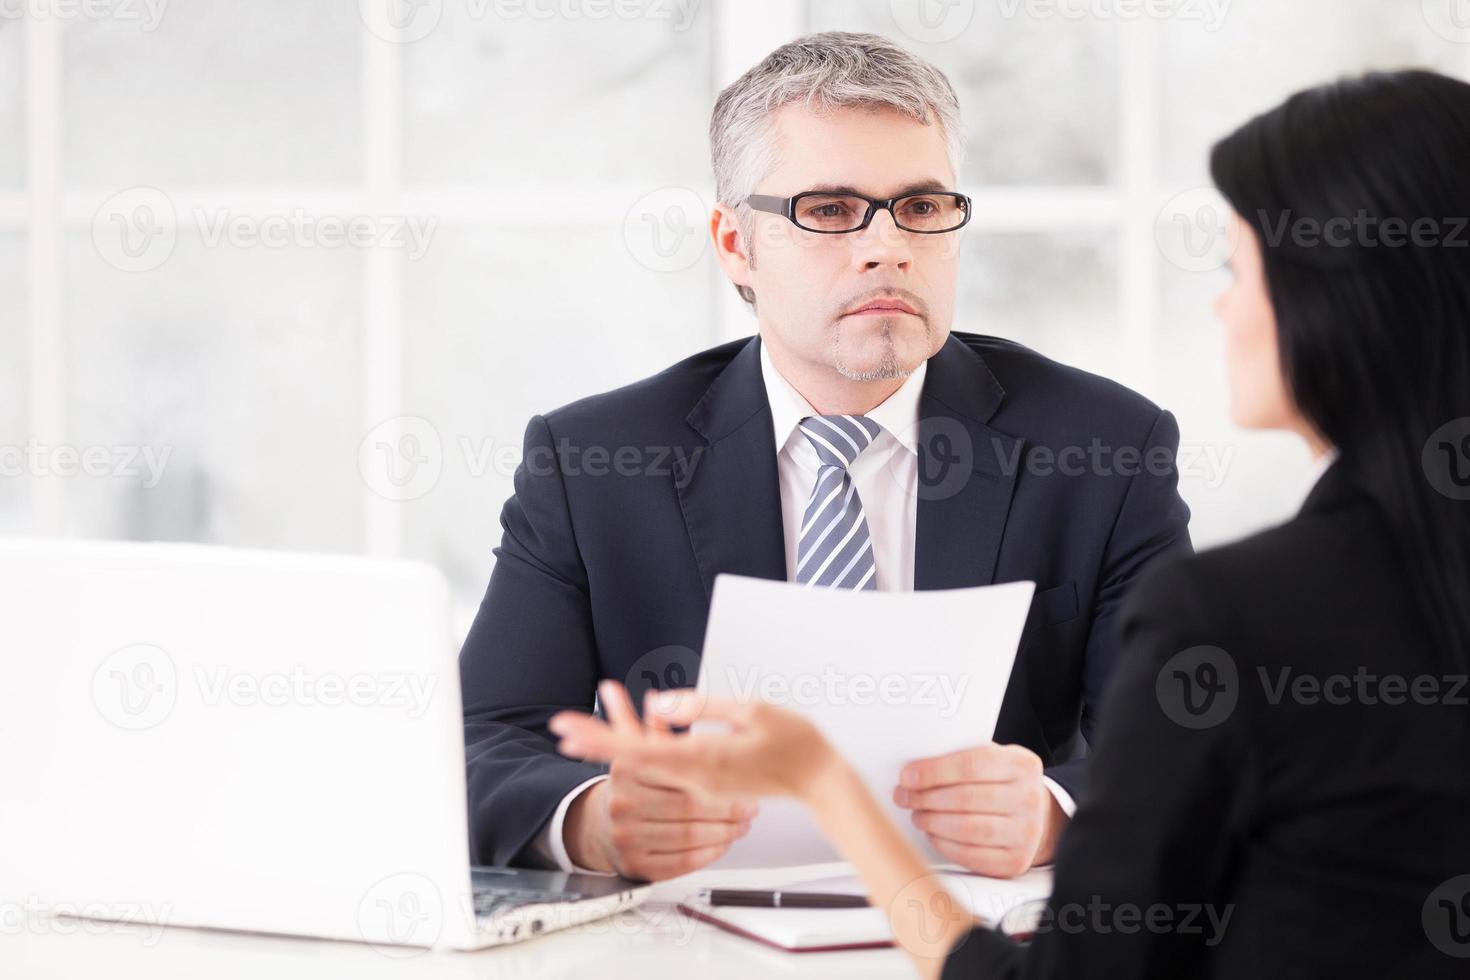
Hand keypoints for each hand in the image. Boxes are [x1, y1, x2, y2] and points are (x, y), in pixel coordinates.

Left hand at [551, 682, 840, 803]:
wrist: (821, 783)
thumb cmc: (796, 744)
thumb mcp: (750, 710)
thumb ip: (701, 705)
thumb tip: (658, 704)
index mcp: (704, 759)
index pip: (639, 751)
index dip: (601, 739)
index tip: (570, 731)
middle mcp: (696, 777)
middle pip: (634, 760)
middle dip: (595, 741)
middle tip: (561, 728)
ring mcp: (702, 785)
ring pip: (648, 763)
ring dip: (617, 743)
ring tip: (586, 724)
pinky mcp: (709, 784)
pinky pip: (668, 765)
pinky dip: (644, 748)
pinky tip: (634, 732)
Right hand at [558, 682, 757, 880]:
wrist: (602, 827)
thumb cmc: (633, 785)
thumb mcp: (639, 750)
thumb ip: (652, 721)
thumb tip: (653, 698)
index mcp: (628, 769)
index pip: (686, 779)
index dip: (720, 784)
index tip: (742, 784)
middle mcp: (622, 803)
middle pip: (690, 809)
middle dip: (728, 810)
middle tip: (750, 808)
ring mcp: (626, 837)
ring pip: (689, 837)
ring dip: (724, 832)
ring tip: (741, 824)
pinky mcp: (636, 866)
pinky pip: (682, 863)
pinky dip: (709, 853)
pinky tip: (722, 842)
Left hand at [894, 743, 1065, 878]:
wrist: (1036, 816)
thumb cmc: (1001, 783)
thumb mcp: (992, 760)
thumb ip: (960, 759)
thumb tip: (914, 772)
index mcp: (1021, 765)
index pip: (970, 765)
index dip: (933, 771)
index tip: (906, 776)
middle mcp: (1029, 798)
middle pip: (965, 798)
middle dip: (925, 798)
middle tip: (903, 797)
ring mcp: (1025, 833)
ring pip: (966, 828)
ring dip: (931, 821)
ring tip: (917, 814)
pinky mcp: (1014, 861)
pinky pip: (970, 855)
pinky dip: (943, 844)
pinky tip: (932, 833)